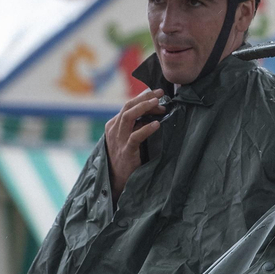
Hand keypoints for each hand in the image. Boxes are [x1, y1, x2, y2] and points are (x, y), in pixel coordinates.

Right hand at [105, 88, 165, 202]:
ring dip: (144, 107)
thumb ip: (136, 126)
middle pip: (128, 106)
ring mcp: (118, 140)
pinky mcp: (126, 151)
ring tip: (158, 104)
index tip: (158, 97)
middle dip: (144, 98)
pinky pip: (135, 136)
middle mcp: (114, 129)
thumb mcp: (128, 138)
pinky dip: (146, 129)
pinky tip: (156, 125)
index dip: (143, 99)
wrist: (117, 180)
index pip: (128, 106)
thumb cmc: (127, 158)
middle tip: (160, 94)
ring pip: (128, 116)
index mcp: (113, 125)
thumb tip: (154, 113)